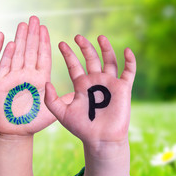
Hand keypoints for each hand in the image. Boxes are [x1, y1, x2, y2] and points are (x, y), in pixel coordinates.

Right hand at [0, 16, 70, 135]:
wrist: (16, 133)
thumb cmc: (33, 122)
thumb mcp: (53, 110)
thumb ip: (64, 99)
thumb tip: (80, 90)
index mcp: (39, 78)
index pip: (42, 56)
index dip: (43, 41)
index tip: (45, 28)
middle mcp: (26, 75)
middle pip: (30, 50)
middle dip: (32, 34)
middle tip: (35, 18)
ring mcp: (13, 78)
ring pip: (17, 54)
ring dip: (20, 39)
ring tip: (23, 24)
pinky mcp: (0, 83)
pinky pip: (4, 66)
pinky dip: (7, 55)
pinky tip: (10, 42)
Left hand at [45, 35, 135, 151]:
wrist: (101, 139)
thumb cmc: (81, 128)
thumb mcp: (61, 113)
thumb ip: (51, 99)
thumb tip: (46, 82)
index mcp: (81, 85)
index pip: (74, 65)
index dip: (68, 54)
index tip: (61, 43)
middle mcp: (95, 81)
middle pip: (91, 59)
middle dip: (85, 47)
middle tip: (77, 36)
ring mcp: (110, 83)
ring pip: (109, 61)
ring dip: (106, 48)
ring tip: (100, 37)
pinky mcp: (123, 88)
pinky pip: (129, 71)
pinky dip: (129, 61)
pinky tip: (126, 51)